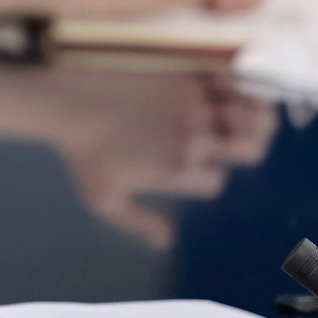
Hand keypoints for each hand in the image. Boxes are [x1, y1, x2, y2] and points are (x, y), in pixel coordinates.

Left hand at [44, 71, 277, 247]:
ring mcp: (194, 105)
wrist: (67, 99)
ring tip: (236, 116)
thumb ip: (137, 222)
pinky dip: (236, 86)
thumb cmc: (83, 151)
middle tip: (230, 141)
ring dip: (250, 118)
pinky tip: (224, 89)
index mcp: (179, 170)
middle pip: (248, 150)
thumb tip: (165, 241)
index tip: (190, 170)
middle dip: (244, 149)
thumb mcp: (103, 198)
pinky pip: (231, 82)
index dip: (205, 178)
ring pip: (249, 115)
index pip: (215, 182)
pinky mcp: (188, 76)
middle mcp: (195, 139)